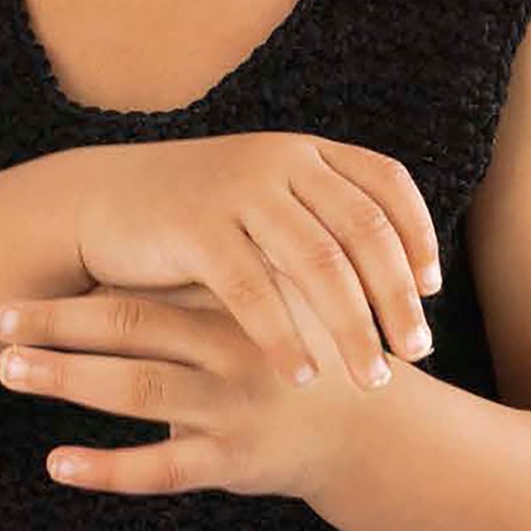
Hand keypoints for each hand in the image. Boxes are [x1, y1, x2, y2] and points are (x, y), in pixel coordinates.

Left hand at [0, 273, 429, 501]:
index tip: (23, 277)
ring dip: (68, 380)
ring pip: (139, 391)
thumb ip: (205, 282)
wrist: (374, 430)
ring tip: (8, 370)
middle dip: (59, 323)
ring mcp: (231, 407)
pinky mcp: (232, 462)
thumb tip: (113, 250)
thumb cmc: (300, 354)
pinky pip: (160, 470)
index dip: (83, 283)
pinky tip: (56, 464)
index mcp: (237, 302)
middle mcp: (232, 349)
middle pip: (132, 327)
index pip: (148, 285)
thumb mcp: (269, 302)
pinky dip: (105, 469)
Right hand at [68, 130, 440, 388]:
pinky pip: (254, 289)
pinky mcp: (195, 228)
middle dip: (395, 297)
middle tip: (418, 351)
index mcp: (305, 152)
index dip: (418, 238)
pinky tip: (302, 376)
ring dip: (350, 327)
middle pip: (362, 231)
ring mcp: (237, 191)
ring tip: (371, 378)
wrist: (99, 203)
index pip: (386, 185)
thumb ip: (321, 224)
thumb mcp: (265, 203)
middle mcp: (279, 161)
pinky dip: (283, 337)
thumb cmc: (195, 221)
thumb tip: (399, 280)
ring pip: (317, 263)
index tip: (431, 292)